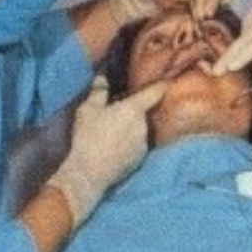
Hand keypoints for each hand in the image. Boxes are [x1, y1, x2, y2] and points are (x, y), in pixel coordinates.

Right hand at [49, 76, 167, 227]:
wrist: (89, 173)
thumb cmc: (88, 136)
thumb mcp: (88, 109)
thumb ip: (98, 91)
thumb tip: (102, 78)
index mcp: (134, 109)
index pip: (154, 92)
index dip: (160, 85)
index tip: (164, 82)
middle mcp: (144, 126)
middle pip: (143, 113)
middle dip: (133, 112)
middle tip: (114, 114)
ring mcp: (144, 145)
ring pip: (139, 130)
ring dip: (131, 129)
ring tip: (111, 134)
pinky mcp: (139, 161)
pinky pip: (136, 146)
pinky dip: (128, 145)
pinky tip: (113, 149)